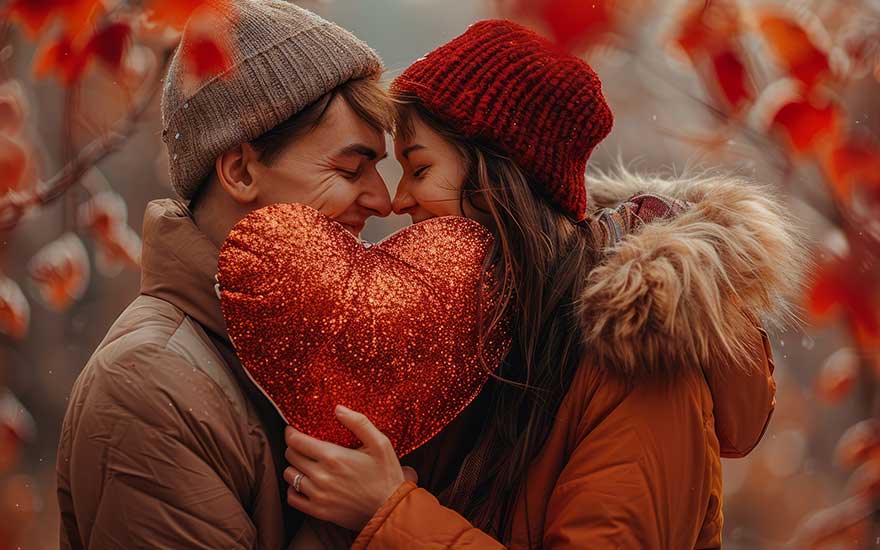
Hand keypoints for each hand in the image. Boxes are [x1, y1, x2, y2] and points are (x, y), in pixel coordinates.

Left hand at [283, 405, 417, 531]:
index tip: (294, 430)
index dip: (291, 432)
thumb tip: (338, 408)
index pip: (296, 441)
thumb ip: (358, 423)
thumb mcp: (380, 444)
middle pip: (290, 456)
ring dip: (294, 467)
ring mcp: (318, 495)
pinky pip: (292, 498)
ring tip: (305, 464)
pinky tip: (305, 483)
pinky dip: (293, 489)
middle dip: (294, 447)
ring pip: (289, 475)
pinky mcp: (318, 511)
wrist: (391, 510)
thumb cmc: (386, 475)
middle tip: (303, 445)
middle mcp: (321, 476)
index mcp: (333, 456)